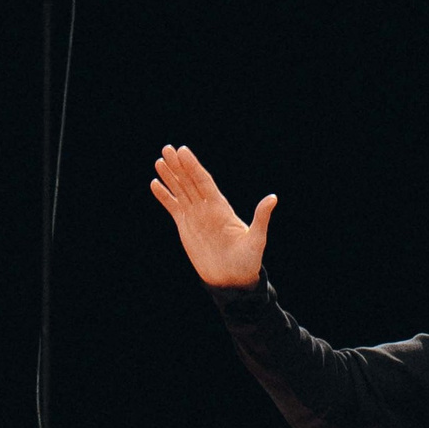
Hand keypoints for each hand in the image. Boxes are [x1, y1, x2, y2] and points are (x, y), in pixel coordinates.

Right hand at [151, 142, 276, 286]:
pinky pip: (173, 207)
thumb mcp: (256, 239)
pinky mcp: (186, 227)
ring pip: (180, 191)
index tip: (182, 151)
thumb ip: (261, 218)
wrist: (232, 279)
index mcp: (221, 207)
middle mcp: (207, 207)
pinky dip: (164, 196)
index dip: (193, 166)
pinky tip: (155, 184)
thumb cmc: (247, 260)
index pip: (204, 181)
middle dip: (179, 165)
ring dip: (170, 176)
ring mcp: (195, 216)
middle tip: (167, 148)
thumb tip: (272, 198)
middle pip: (190, 181)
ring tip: (160, 160)